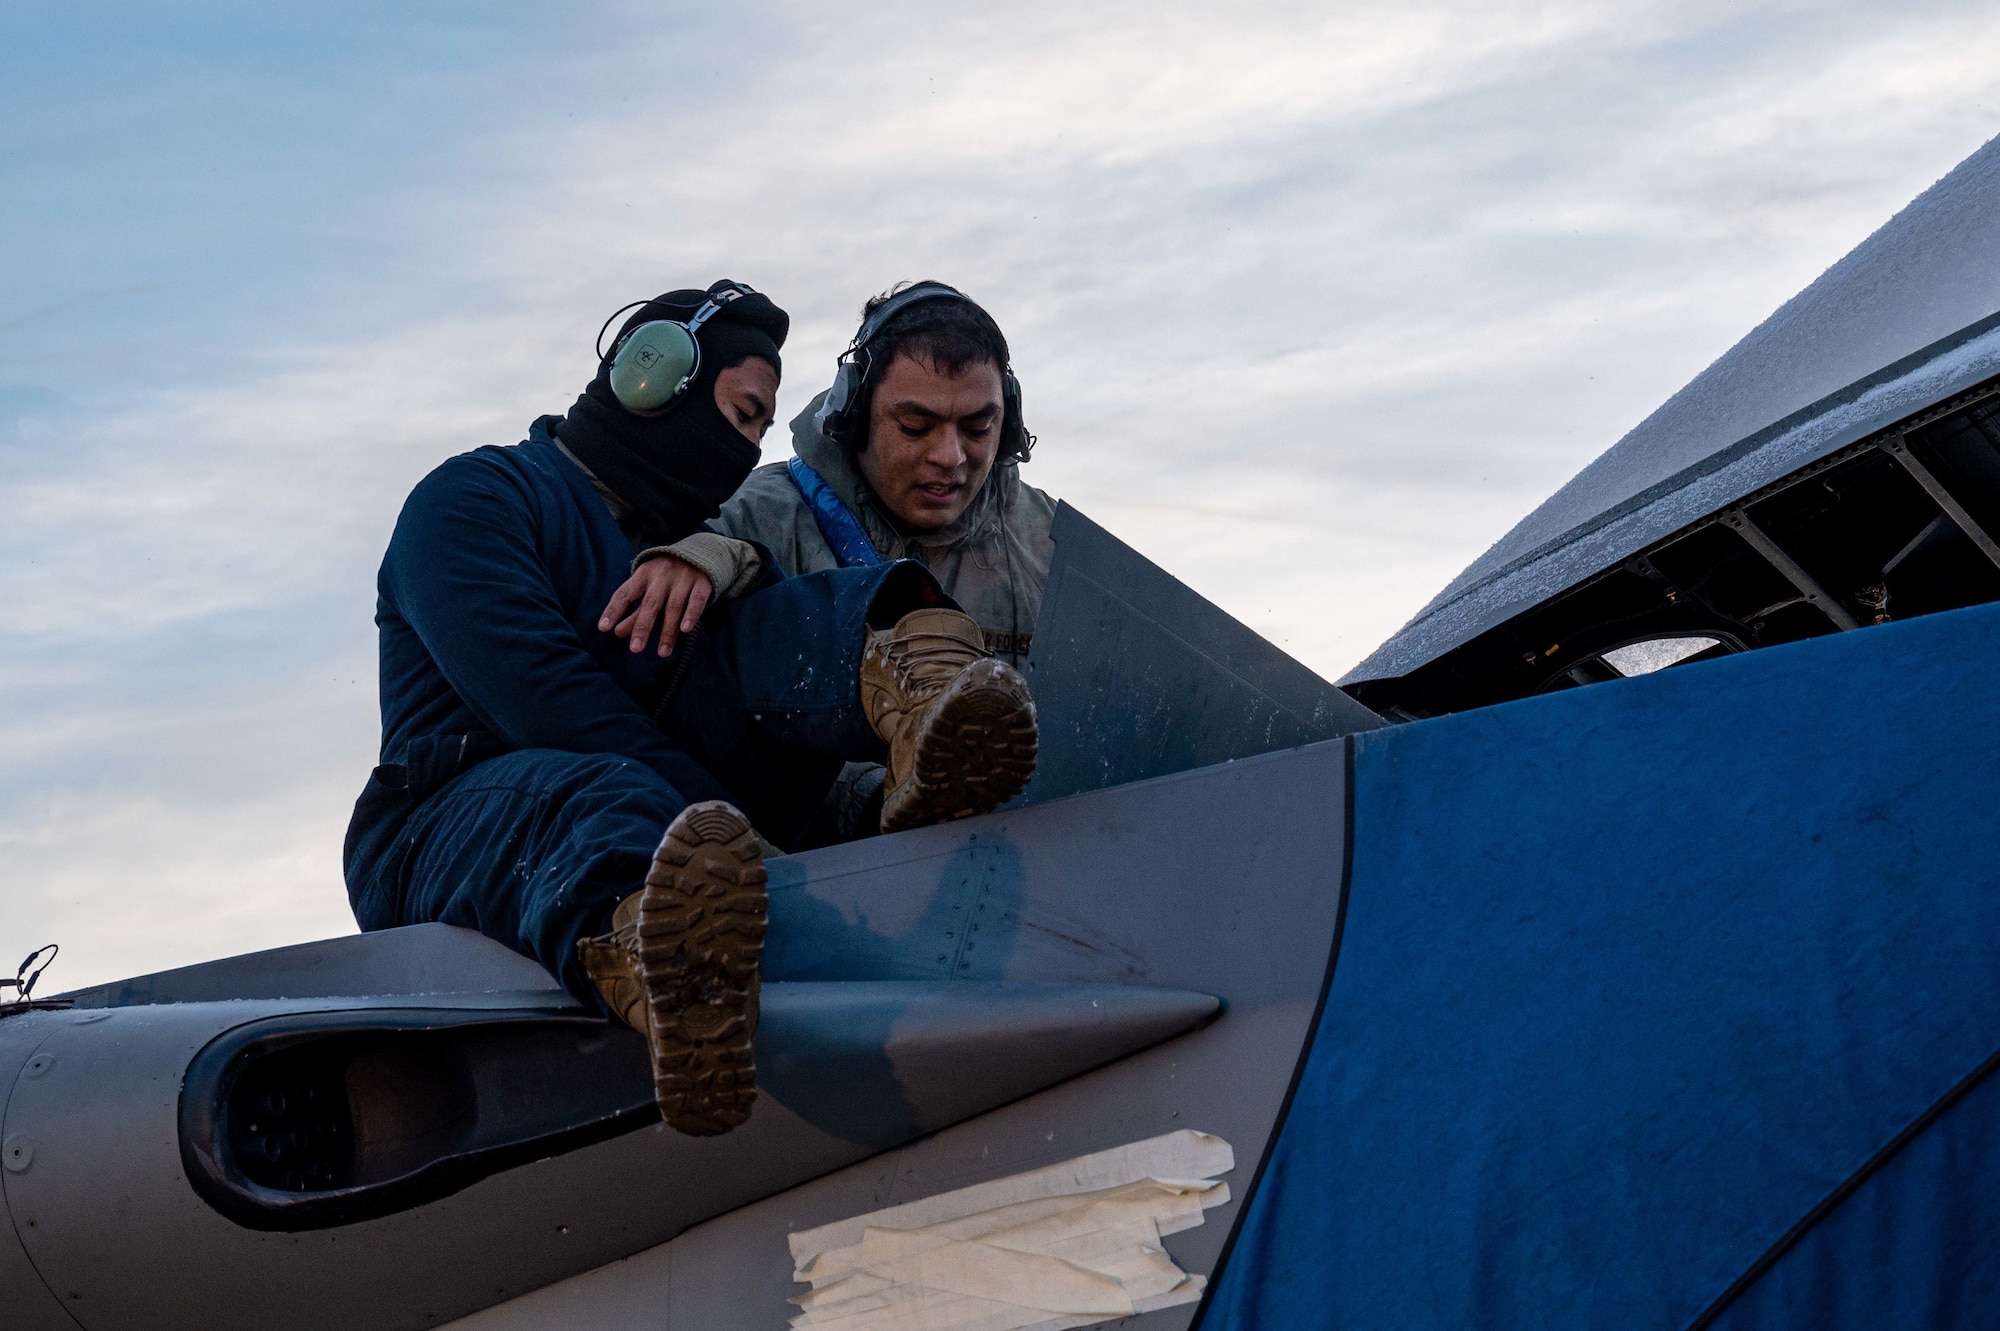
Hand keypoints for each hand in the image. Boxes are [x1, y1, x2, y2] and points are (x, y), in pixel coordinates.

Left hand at [599, 556, 713, 656]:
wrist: (701, 551)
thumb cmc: (667, 575)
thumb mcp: (648, 588)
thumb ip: (634, 611)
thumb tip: (616, 633)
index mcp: (643, 574)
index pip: (625, 593)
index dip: (614, 610)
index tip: (603, 628)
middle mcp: (662, 575)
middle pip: (650, 603)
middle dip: (642, 627)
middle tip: (635, 649)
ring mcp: (683, 577)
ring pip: (674, 606)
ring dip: (668, 630)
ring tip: (662, 653)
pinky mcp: (702, 582)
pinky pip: (696, 600)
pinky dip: (691, 614)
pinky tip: (685, 630)